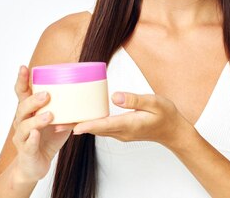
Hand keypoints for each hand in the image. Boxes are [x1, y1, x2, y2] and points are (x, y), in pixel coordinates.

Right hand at [11, 65, 74, 183]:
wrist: (34, 165)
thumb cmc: (47, 139)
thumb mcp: (59, 121)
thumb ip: (69, 110)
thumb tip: (88, 96)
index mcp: (28, 110)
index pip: (22, 92)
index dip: (22, 80)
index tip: (24, 67)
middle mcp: (21, 121)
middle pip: (22, 107)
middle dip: (33, 100)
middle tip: (47, 95)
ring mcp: (22, 136)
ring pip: (25, 125)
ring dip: (36, 119)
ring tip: (49, 115)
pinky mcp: (26, 151)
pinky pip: (28, 144)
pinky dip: (32, 139)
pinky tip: (36, 134)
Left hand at [72, 92, 191, 148]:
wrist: (173, 131)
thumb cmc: (166, 115)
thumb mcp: (154, 102)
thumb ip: (135, 99)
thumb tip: (115, 96)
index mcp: (129, 125)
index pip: (104, 125)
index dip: (88, 126)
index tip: (73, 127)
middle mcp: (122, 132)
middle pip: (95, 130)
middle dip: (76, 126)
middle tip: (56, 123)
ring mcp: (121, 133)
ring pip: (96, 130)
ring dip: (80, 125)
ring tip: (62, 120)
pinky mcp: (121, 131)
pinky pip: (102, 129)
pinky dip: (90, 124)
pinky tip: (81, 118)